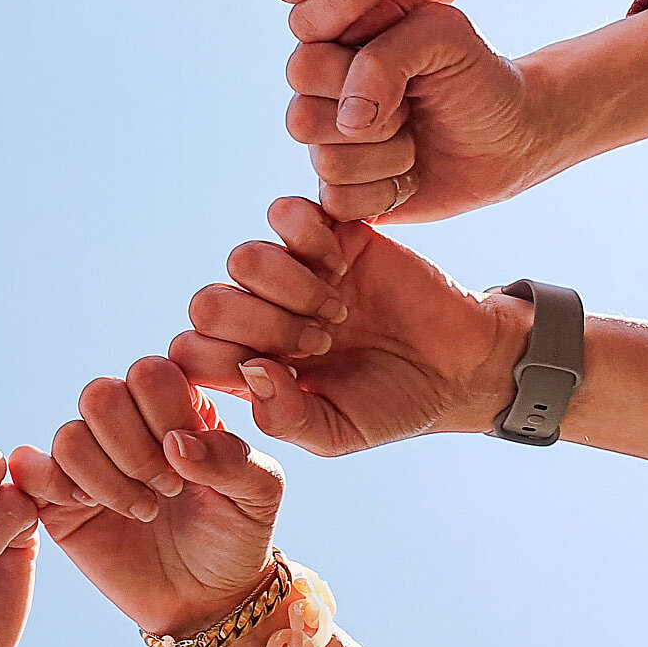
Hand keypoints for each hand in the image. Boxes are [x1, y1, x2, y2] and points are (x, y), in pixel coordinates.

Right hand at [10, 359, 282, 637]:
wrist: (207, 599)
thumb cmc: (236, 536)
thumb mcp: (259, 494)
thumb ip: (231, 458)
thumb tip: (176, 443)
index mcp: (174, 403)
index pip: (150, 373)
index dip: (166, 417)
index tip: (191, 467)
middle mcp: (126, 421)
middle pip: (100, 395)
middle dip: (134, 451)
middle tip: (166, 490)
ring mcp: (88, 457)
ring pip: (69, 435)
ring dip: (108, 480)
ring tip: (142, 510)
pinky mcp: (56, 496)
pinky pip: (31, 468)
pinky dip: (54, 484)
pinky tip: (89, 507)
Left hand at [174, 197, 528, 453]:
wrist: (458, 367)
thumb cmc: (390, 406)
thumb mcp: (336, 432)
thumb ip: (285, 417)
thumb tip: (250, 371)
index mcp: (245, 363)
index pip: (188, 351)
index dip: (224, 362)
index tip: (287, 376)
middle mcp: (257, 313)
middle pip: (205, 302)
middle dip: (259, 326)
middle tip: (317, 344)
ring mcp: (290, 271)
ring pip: (242, 258)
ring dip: (290, 289)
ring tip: (337, 312)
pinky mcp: (326, 232)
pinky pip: (287, 213)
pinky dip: (311, 239)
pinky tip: (343, 265)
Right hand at [286, 3, 552, 221]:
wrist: (509, 136)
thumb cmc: (475, 79)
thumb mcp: (443, 37)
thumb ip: (386, 56)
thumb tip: (348, 120)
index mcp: (332, 51)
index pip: (302, 69)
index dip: (355, 79)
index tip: (403, 73)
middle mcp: (320, 100)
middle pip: (302, 121)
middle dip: (378, 122)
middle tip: (411, 110)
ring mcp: (327, 148)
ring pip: (327, 165)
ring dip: (390, 158)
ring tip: (416, 142)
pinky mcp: (341, 193)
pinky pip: (339, 203)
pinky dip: (387, 193)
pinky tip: (409, 176)